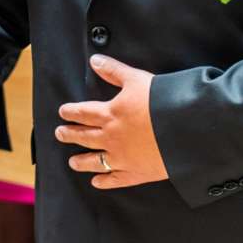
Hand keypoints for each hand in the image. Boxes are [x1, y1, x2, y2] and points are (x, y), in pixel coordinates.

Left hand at [54, 56, 166, 188]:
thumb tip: (94, 61)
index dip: (71, 112)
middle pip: (84, 136)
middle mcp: (111, 137)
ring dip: (81, 161)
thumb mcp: (136, 79)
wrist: (183, 130)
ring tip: (72, 162)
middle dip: (70, 134)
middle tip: (60, 134)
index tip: (62, 112)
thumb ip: (114, 71)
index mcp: (110, 114)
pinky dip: (104, 181)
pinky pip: (114, 179)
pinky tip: (97, 182)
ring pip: (94, 161)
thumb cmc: (161, 102)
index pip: (83, 112)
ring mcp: (122, 157)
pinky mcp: (135, 173)